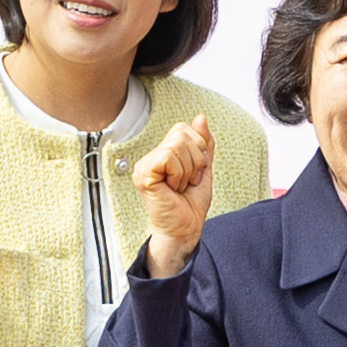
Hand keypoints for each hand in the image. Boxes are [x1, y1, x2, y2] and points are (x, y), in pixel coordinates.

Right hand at [135, 114, 216, 274]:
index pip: (183, 128)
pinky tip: (173, 187)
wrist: (186, 228)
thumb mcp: (203, 167)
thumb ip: (202, 142)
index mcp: (162, 154)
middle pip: (181, 134)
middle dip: (195, 160)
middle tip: (188, 181)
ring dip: (188, 170)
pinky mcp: (143, 175)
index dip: (198, 149)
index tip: (195, 172)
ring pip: (176, 146)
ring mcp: (144, 166)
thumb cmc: (190, 204)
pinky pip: (168, 157)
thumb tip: (200, 118)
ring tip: (181, 186)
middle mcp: (150, 157)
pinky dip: (179, 174)